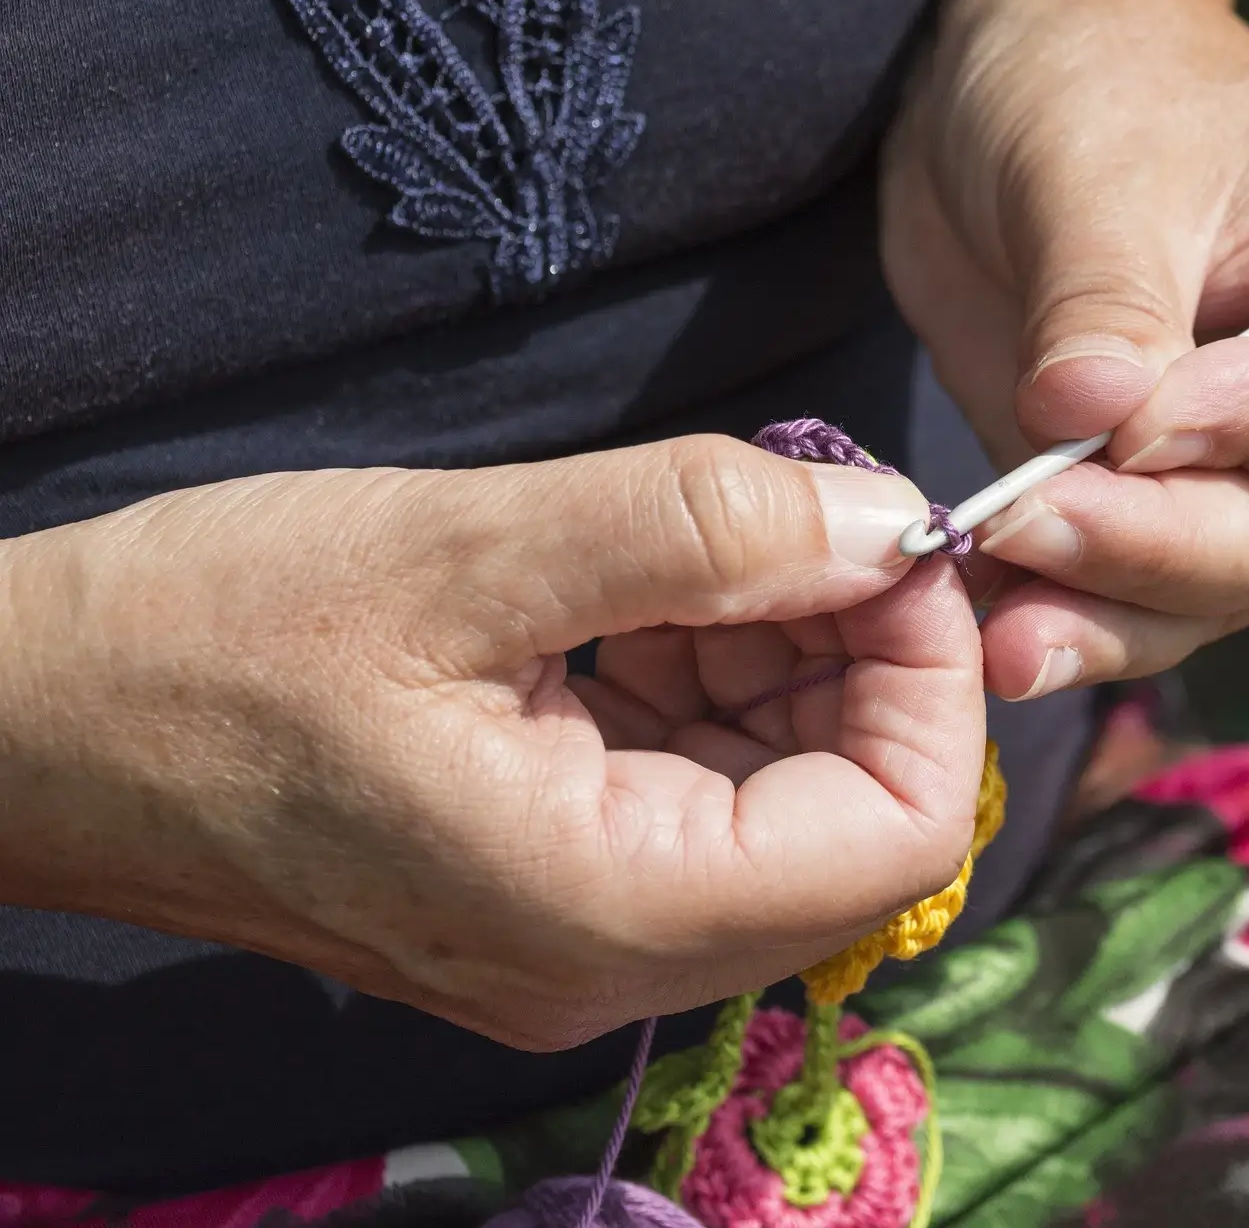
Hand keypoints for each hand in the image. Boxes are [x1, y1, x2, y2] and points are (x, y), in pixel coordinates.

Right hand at [0, 439, 981, 1049]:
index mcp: (606, 911)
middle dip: (857, 657)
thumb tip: (888, 525)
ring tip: (680, 547)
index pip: (895, 840)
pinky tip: (628, 595)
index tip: (888, 540)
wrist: (29, 719)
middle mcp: (613, 959)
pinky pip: (692, 791)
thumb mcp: (462, 550)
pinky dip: (703, 679)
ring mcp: (579, 932)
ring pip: (780, 799)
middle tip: (791, 517)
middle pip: (852, 823)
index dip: (932, 680)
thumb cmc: (206, 636)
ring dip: (776, 658)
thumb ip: (699, 531)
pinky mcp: (544, 884)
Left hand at [884, 0, 1248, 700]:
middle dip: (1165, 541)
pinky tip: (996, 623)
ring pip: (1219, 591)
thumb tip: (1089, 413)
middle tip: (1031, 517)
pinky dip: (1067, 617)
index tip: (1151, 415)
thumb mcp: (1106, 164)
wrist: (1014, 96)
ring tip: (1004, 617)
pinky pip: (1134, 600)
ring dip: (1106, 608)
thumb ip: (1107, 301)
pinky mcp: (1163, 510)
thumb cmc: (1108, 80)